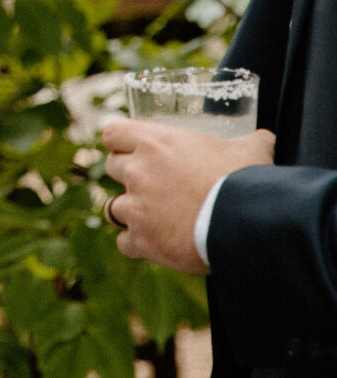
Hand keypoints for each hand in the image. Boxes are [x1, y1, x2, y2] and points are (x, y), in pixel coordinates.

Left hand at [100, 118, 275, 270]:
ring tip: (154, 218)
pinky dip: (137, 244)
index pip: (112, 133)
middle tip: (153, 186)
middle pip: (111, 168)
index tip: (135, 151)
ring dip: (130, 212)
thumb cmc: (246, 180)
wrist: (247, 223)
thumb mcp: (252, 149)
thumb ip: (251, 140)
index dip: (121, 143)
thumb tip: (266, 138)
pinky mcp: (141, 239)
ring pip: (112, 208)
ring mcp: (136, 207)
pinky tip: (157, 243)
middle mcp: (138, 171)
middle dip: (129, 176)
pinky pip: (124, 242)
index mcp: (155, 142)